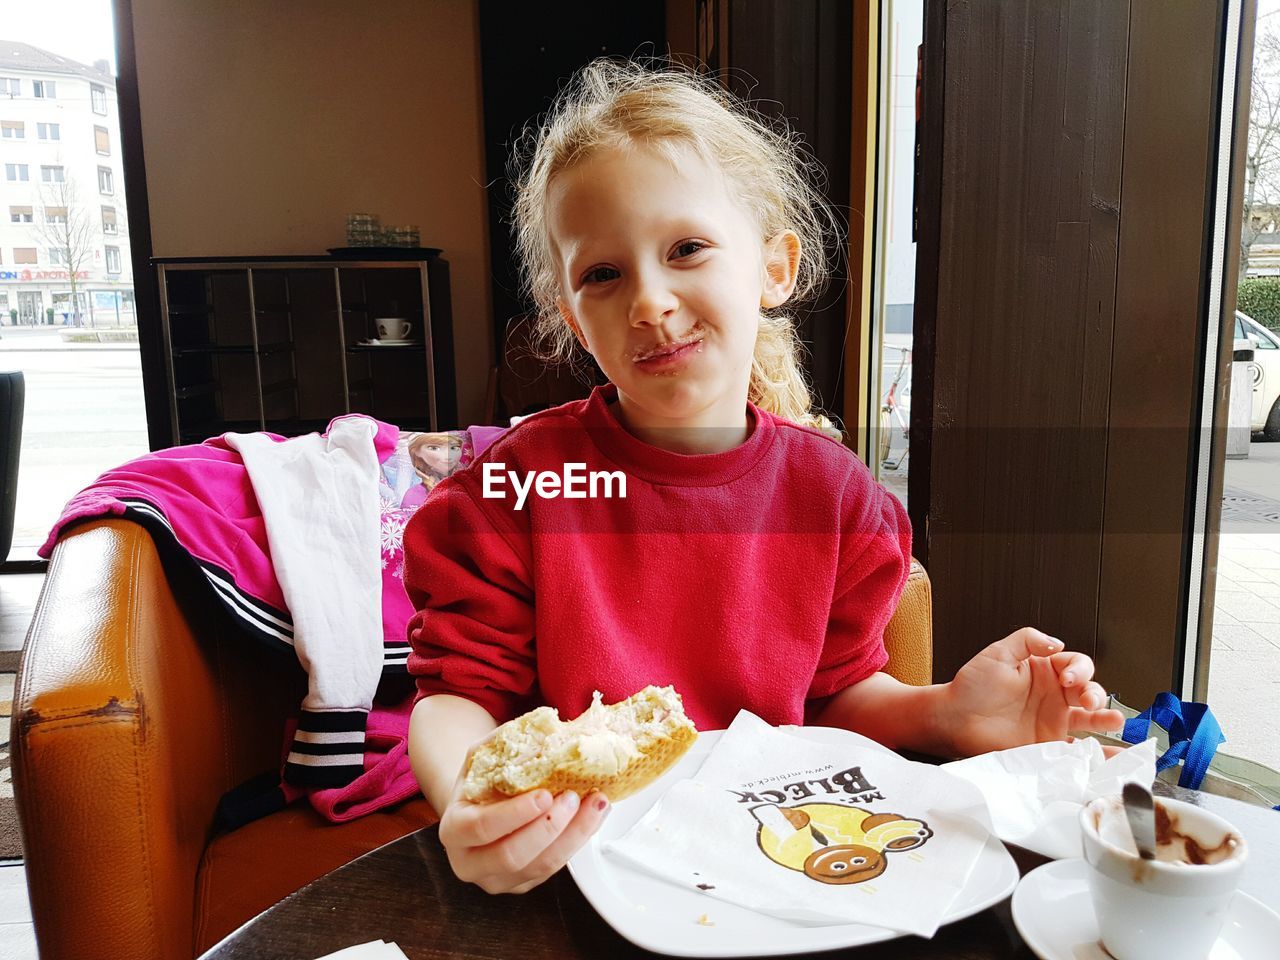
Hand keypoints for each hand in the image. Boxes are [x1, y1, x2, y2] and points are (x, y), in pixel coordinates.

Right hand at [437, 749, 609, 893]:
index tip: (545, 795)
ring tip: (595, 803)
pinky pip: (554, 869)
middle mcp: (471, 862)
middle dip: (549, 828)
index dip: (515, 814)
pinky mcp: (525, 883)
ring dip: (574, 835)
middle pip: (512, 856)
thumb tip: (543, 727)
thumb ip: (504, 744)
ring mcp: (499, 879)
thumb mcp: (481, 757)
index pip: (481, 828)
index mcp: (454, 830)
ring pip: (540, 867)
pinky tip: (592, 816)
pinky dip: (577, 841)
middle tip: (573, 798)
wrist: (476, 808)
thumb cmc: (480, 782)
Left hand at [941, 627, 1125, 756]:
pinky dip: (1097, 752)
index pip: (1076, 665)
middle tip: (1088, 700)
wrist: (953, 719)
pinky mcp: (1048, 745)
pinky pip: (1078, 749)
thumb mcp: (998, 653)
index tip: (1068, 678)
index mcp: (1044, 670)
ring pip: (1090, 718)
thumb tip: (1056, 642)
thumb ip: (1027, 641)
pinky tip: (1112, 753)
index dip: (1080, 669)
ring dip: (1106, 718)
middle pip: (1089, 690)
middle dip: (1096, 693)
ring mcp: (1053, 721)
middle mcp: (1053, 695)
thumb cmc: (971, 686)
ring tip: (1115, 721)